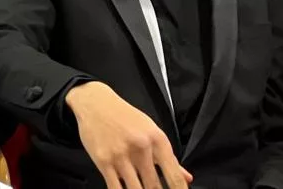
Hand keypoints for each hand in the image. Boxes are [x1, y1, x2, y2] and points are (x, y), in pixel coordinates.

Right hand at [65, 82, 191, 188]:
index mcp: (157, 140)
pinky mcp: (103, 160)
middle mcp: (141, 147)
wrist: (96, 103)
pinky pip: (115, 188)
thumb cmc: (125, 117)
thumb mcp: (151, 131)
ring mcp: (121, 155)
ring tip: (140, 188)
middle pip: (155, 186)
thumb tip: (186, 178)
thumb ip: (169, 158)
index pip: (174, 176)